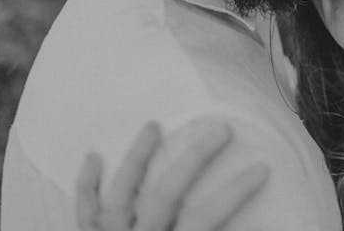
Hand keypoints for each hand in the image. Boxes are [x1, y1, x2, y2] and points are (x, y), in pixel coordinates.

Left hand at [75, 120, 269, 230]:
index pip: (206, 218)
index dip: (235, 192)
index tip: (262, 168)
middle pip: (165, 195)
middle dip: (194, 158)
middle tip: (220, 128)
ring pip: (120, 194)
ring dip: (137, 157)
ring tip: (153, 124)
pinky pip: (82, 214)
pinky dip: (86, 185)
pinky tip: (93, 156)